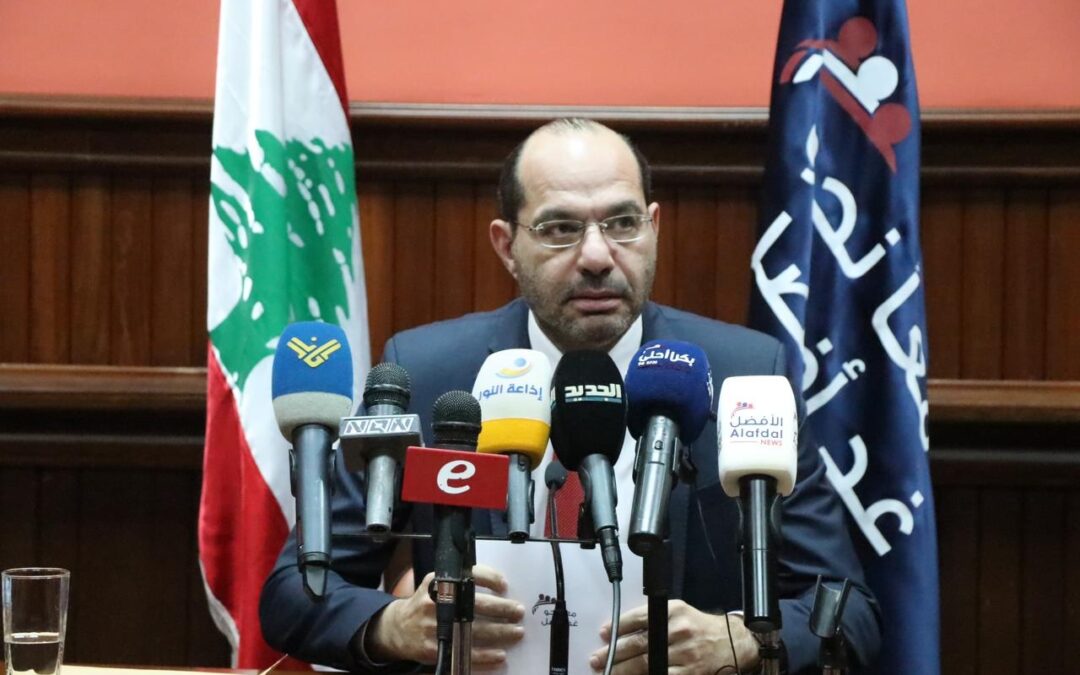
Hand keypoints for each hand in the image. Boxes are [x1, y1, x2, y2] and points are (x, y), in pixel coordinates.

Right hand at [363, 564, 524, 665]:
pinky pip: (464, 653)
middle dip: (501, 609)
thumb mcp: (437, 583)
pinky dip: (485, 656)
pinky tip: (500, 655)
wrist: (399, 628)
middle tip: (518, 611)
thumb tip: (497, 582)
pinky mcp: (434, 649)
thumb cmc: (426, 603)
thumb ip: (459, 580)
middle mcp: (436, 603)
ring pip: (474, 631)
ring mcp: (434, 627)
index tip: (504, 585)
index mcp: (438, 582)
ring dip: (499, 633)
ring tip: (517, 632)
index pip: (467, 575)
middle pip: (475, 605)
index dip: (489, 578)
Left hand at [588, 600, 759, 673]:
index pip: (640, 618)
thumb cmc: (700, 627)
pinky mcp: (689, 673)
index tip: (604, 634)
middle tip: (597, 658)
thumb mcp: (679, 612)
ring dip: (624, 670)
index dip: (619, 627)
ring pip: (647, 664)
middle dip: (615, 652)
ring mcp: (684, 653)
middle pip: (639, 643)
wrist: (734, 643)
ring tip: (607, 672)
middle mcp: (679, 630)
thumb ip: (654, 618)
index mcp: (674, 611)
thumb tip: (621, 630)